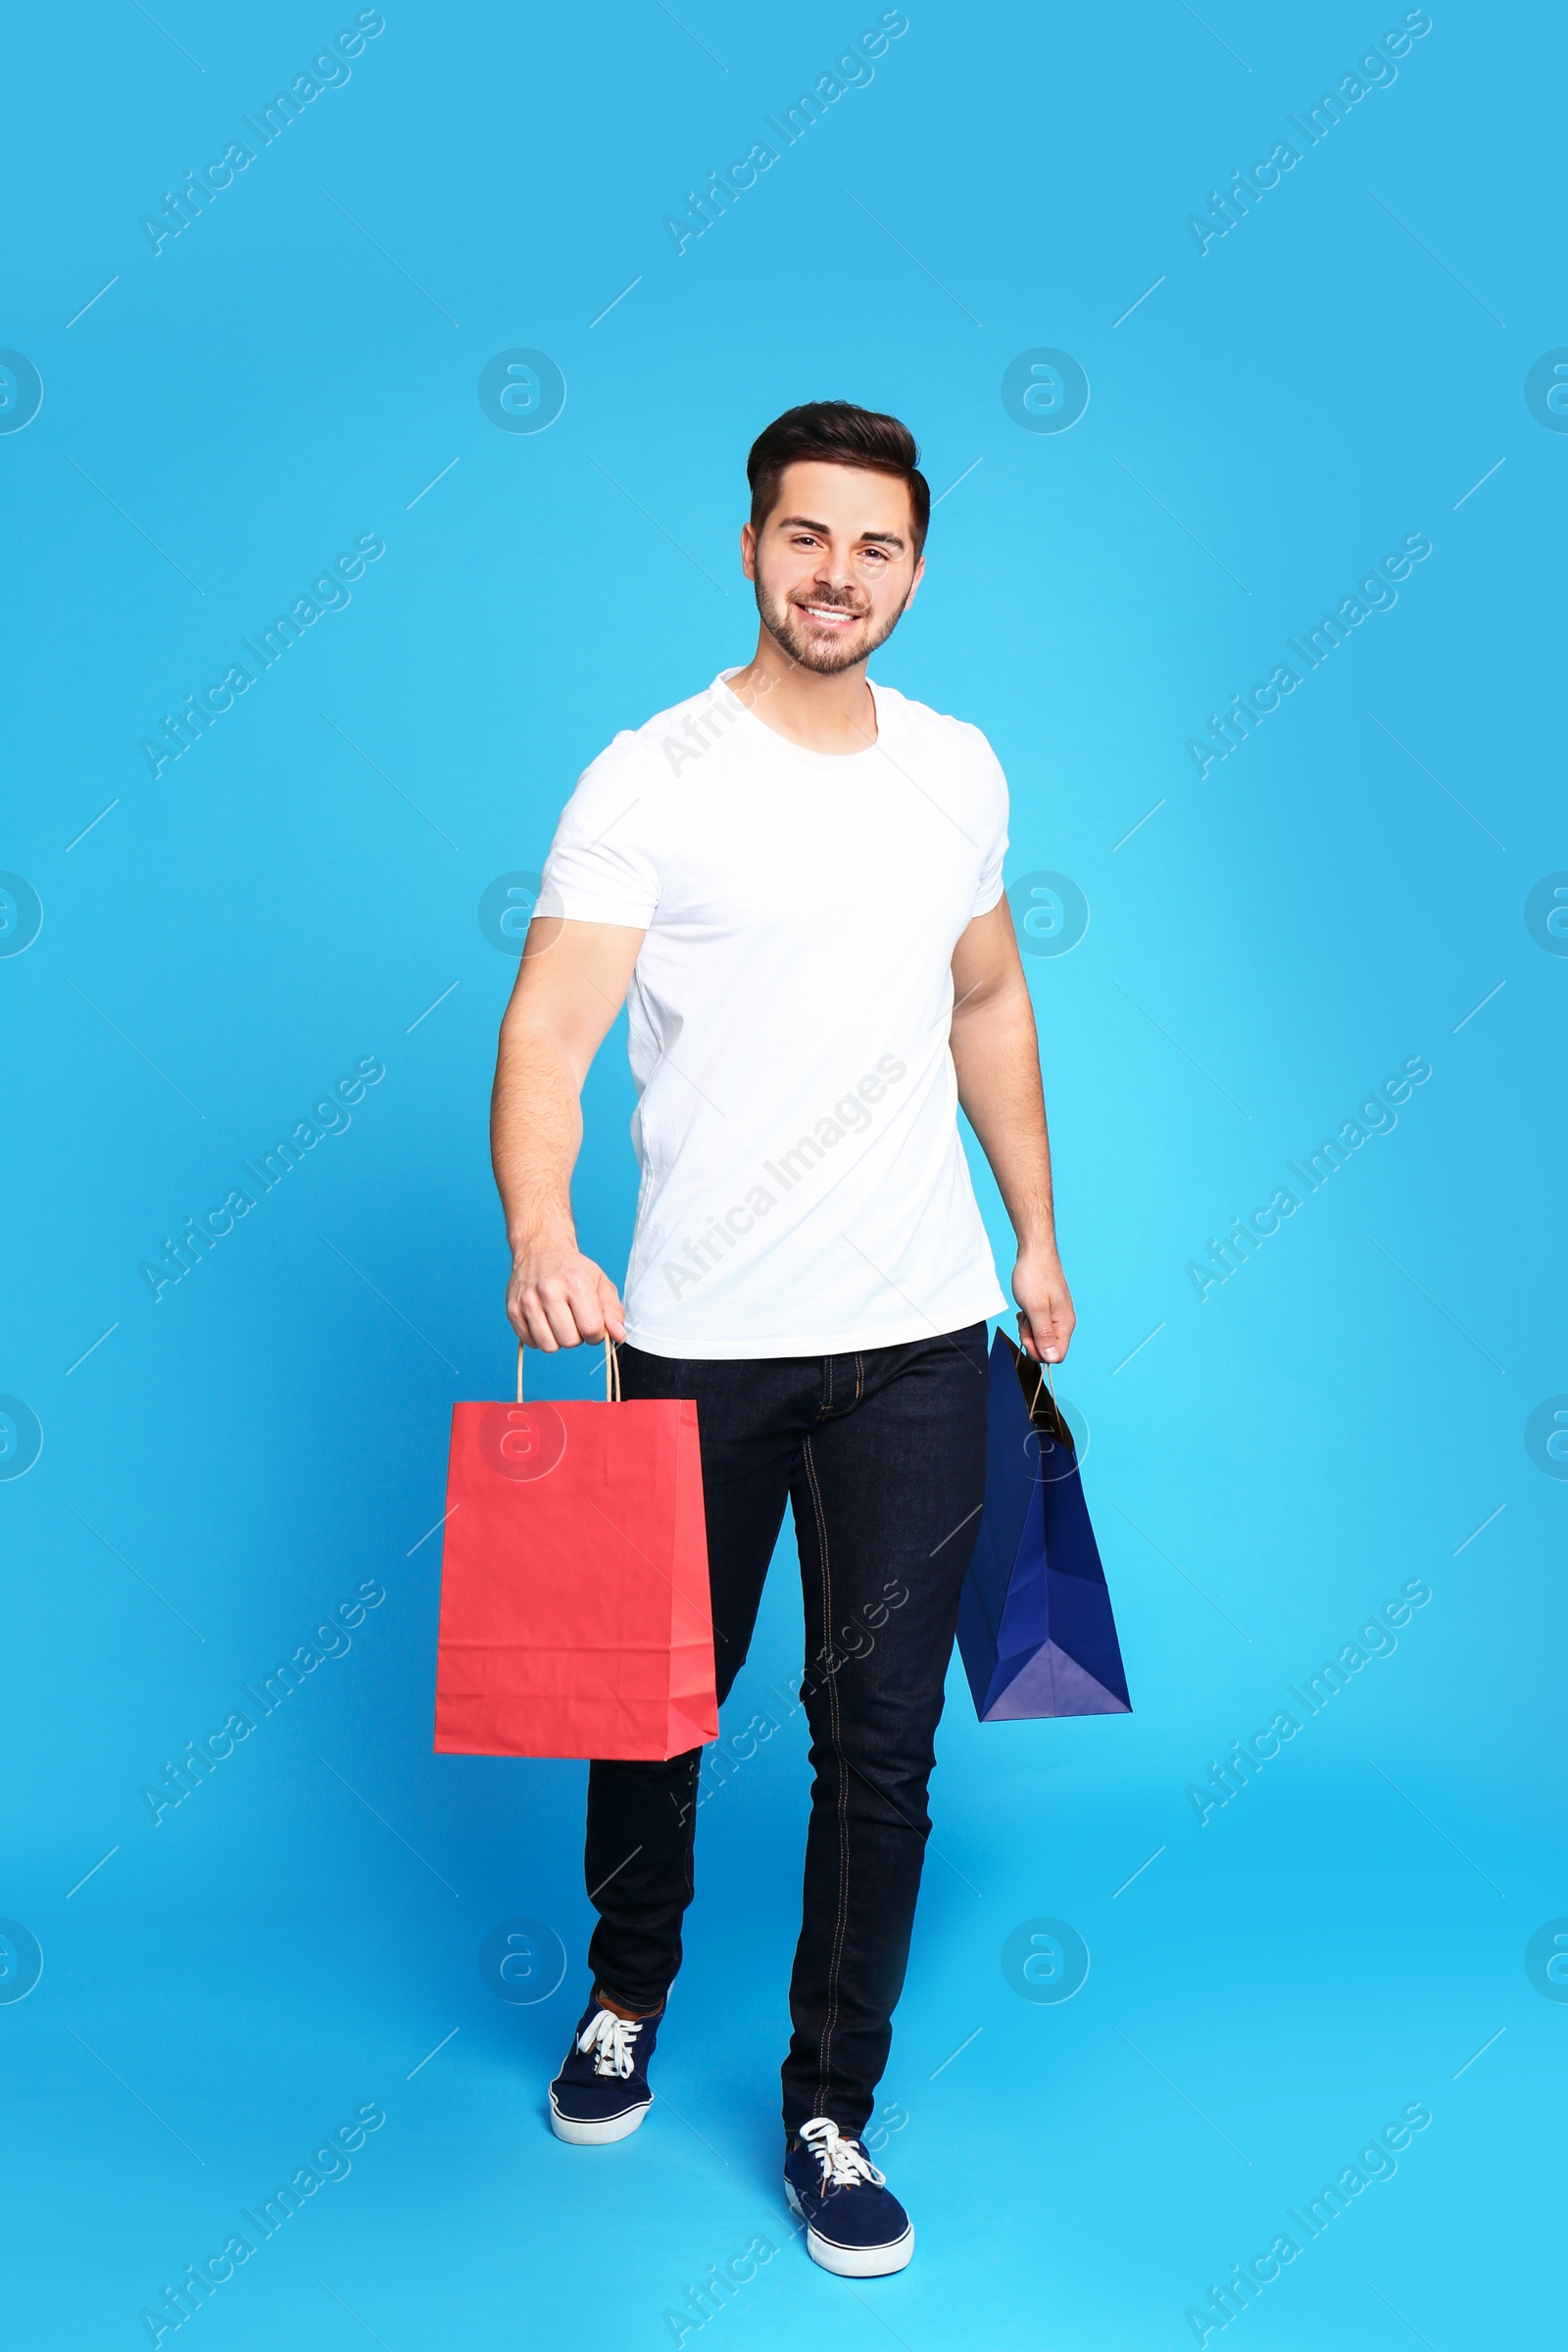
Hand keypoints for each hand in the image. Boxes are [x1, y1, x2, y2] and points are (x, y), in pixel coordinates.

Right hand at [507, 1233, 626, 1349]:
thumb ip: (613, 1311)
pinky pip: (530, 1342)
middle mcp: (549, 1290)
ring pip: (548, 1346)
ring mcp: (528, 1300)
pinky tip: (544, 1320)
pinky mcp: (512, 1309)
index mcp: (576, 1283)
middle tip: (574, 1319)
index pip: (591, 1330)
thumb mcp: (601, 1283)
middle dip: (576, 1337)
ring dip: (557, 1339)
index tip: (592, 1322)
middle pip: (569, 1341)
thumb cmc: (573, 1270)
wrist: (540, 1250)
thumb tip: (619, 1336)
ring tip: (559, 1320)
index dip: (596, 1334)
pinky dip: (539, 1337)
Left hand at [1013, 1242, 1074, 1363]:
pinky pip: (1038, 1325)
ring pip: (1041, 1336)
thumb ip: (1043, 1335)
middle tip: (1024, 1321)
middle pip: (1048, 1347)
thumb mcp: (1035, 1309)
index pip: (1057, 1355)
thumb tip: (1051, 1358)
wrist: (1035, 1252)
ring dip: (1028, 1329)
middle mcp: (1064, 1321)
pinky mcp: (1049, 1308)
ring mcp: (1056, 1314)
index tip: (1027, 1335)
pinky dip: (1028, 1320)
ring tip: (1024, 1312)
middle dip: (1031, 1340)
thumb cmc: (1035, 1276)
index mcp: (1065, 1323)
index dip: (1038, 1352)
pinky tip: (1025, 1309)